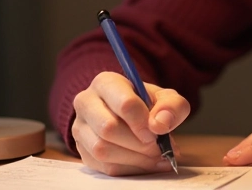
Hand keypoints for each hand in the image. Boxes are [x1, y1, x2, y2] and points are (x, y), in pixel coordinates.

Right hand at [72, 71, 190, 175]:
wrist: (129, 116)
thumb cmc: (146, 104)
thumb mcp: (165, 98)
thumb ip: (171, 106)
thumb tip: (161, 124)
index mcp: (106, 83)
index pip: (124, 104)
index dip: (143, 122)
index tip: (156, 131)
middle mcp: (86, 102)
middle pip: (108, 128)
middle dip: (138, 143)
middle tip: (157, 147)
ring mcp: (80, 128)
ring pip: (102, 149)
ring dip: (134, 158)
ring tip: (155, 156)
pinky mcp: (83, 151)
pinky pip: (103, 167)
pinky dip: (129, 168)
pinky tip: (145, 163)